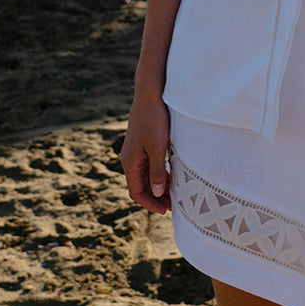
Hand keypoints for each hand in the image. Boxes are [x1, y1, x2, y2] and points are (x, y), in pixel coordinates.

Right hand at [120, 92, 171, 213]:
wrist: (150, 95)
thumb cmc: (154, 120)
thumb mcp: (158, 148)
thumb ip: (157, 172)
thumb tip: (157, 193)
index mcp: (130, 162)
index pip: (136, 192)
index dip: (150, 203)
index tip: (165, 211)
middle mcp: (130, 158)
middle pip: (141, 186)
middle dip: (156, 197)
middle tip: (173, 205)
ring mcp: (136, 151)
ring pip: (145, 176)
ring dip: (158, 186)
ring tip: (175, 194)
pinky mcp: (143, 144)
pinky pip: (149, 165)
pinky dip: (159, 174)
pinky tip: (172, 176)